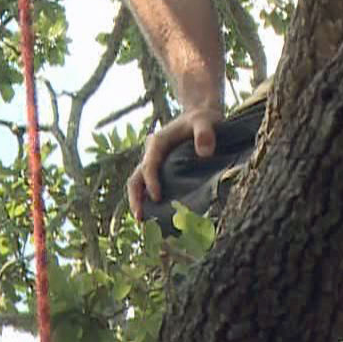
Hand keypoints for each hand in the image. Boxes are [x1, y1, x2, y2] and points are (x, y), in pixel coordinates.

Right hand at [128, 105, 223, 219]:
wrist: (201, 116)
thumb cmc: (203, 119)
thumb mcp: (206, 121)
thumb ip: (204, 133)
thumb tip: (204, 152)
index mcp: (157, 143)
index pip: (149, 165)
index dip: (151, 182)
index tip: (157, 197)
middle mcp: (151, 155)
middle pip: (136, 179)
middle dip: (136, 199)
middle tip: (140, 219)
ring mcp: (155, 164)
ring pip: (139, 186)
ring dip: (140, 203)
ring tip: (146, 225)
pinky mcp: (162, 172)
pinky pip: (150, 188)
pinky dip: (150, 202)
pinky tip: (159, 219)